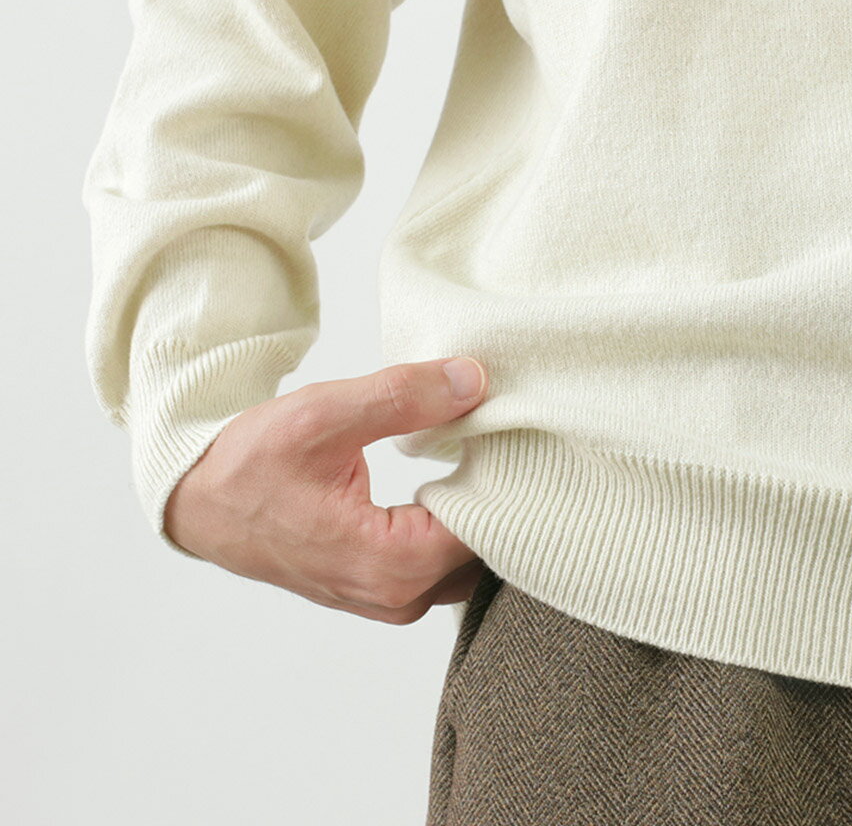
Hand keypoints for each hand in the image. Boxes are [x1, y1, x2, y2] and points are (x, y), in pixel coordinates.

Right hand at [162, 356, 489, 622]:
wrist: (204, 502)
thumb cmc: (252, 466)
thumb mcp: (325, 416)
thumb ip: (403, 397)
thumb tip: (473, 381)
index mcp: (391, 563)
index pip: (492, 528)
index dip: (512, 478)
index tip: (517, 435)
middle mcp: (399, 596)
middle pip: (489, 550)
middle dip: (505, 495)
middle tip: (509, 437)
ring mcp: (393, 599)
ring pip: (471, 560)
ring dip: (484, 511)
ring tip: (488, 453)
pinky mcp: (387, 588)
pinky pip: (446, 563)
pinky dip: (461, 524)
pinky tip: (463, 477)